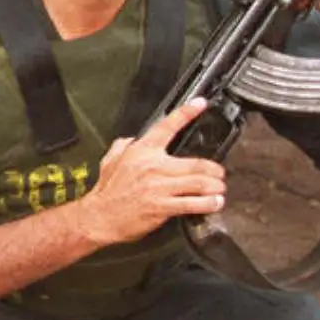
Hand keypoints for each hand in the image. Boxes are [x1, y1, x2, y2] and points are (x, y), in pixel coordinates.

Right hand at [76, 98, 226, 246]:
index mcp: (142, 151)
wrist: (100, 216)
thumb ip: (122, 146)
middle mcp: (153, 166)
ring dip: (214, 187)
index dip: (186, 113)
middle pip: (195, 163)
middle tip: (220, 173)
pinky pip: (191, 203)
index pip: (167, 126)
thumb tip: (131, 139)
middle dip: (214, 170)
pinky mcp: (162, 206)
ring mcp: (159, 187)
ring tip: (220, 189)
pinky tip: (215, 203)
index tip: (200, 104)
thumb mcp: (110, 161)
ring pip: (198, 183)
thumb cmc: (107, 191)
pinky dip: (208, 204)